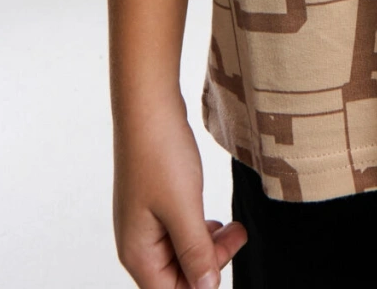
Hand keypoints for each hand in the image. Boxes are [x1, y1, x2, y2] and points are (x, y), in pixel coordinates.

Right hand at [112, 99, 247, 287]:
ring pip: (180, 252)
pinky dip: (199, 229)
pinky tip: (214, 219)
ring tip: (234, 227)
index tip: (228, 254)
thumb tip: (207, 287)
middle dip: (210, 262)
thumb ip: (196, 251)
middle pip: (176, 275)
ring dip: (208, 245)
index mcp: (137, 252)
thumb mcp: (184, 207)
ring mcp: (144, 221)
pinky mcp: (154, 203)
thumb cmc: (160, 154)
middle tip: (240, 235)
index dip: (201, 283)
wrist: (148, 106)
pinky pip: (178, 231)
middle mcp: (137, 242)